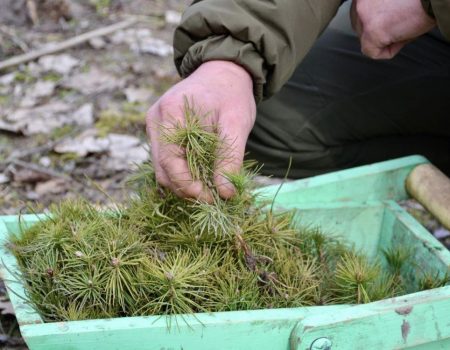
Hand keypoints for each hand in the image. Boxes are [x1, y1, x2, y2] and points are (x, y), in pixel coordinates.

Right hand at [146, 60, 255, 201]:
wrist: (223, 72)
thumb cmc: (231, 95)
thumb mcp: (237, 124)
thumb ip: (230, 158)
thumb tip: (225, 194)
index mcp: (171, 113)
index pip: (170, 161)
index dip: (188, 186)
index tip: (212, 198)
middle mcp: (156, 120)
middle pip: (162, 169)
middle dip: (186, 189)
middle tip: (214, 197)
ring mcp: (154, 125)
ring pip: (161, 168)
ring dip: (183, 183)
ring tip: (209, 188)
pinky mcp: (159, 131)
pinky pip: (165, 160)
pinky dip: (181, 172)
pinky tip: (201, 175)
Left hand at [351, 0, 435, 58]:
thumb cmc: (418, 0)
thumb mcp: (389, 1)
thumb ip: (377, 9)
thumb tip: (374, 26)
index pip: (360, 14)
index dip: (376, 20)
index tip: (390, 21)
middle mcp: (360, 3)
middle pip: (360, 27)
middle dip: (377, 31)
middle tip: (397, 26)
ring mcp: (363, 18)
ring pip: (366, 40)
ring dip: (384, 40)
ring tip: (402, 29)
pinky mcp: (371, 33)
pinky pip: (373, 53)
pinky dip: (389, 51)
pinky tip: (402, 37)